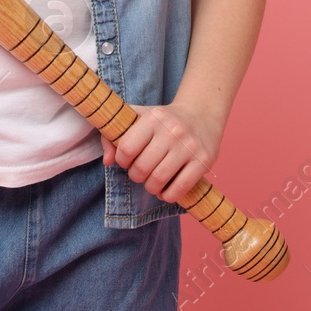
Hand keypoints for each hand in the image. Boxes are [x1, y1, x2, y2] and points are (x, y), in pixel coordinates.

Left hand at [100, 101, 224, 204]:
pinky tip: (165, 191)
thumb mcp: (137, 117)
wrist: (202, 114)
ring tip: (151, 183)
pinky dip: (168, 196)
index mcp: (152, 119)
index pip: (126, 148)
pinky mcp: (203, 161)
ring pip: (159, 180)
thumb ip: (114, 136)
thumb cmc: (162, 120)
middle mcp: (171, 131)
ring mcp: (189, 146)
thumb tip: (107, 161)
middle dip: (135, 176)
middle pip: (142, 167)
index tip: (126, 161)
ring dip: (150, 187)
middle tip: (139, 173)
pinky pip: (180, 188)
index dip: (122, 160)